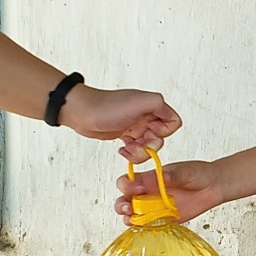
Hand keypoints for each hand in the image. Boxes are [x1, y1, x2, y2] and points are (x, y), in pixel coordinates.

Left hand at [59, 85, 180, 148]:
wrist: (82, 112)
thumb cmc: (106, 106)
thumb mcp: (138, 101)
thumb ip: (158, 103)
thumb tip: (169, 113)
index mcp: (152, 106)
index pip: (173, 122)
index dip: (164, 131)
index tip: (150, 130)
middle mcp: (146, 116)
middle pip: (161, 138)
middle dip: (149, 146)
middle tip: (135, 144)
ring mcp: (135, 127)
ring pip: (149, 147)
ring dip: (139, 152)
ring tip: (126, 148)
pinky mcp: (125, 135)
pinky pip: (136, 150)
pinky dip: (131, 153)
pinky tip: (122, 149)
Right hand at [114, 158, 226, 224]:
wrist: (213, 186)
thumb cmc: (197, 174)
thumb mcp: (184, 171)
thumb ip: (171, 176)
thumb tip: (161, 177)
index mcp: (149, 178)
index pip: (128, 181)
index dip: (128, 185)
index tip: (138, 188)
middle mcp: (148, 193)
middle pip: (124, 200)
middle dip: (122, 204)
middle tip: (129, 207)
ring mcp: (154, 207)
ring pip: (133, 215)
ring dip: (129, 218)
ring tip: (133, 218)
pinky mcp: (163, 220)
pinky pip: (148, 226)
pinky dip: (144, 228)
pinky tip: (146, 226)